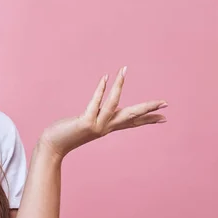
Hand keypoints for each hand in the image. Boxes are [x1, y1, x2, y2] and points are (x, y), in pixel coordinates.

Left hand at [39, 66, 167, 159]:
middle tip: (165, 103)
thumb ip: (95, 116)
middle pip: (131, 116)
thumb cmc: (67, 134)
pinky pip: (95, 103)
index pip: (132, 122)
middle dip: (148, 108)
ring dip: (119, 86)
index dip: (148, 119)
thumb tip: (101, 108)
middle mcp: (105, 127)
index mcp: (108, 127)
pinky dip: (101, 90)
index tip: (164, 118)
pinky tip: (106, 78)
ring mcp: (96, 126)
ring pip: (113, 105)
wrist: (52, 146)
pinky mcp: (84, 123)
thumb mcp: (86, 124)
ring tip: (124, 70)